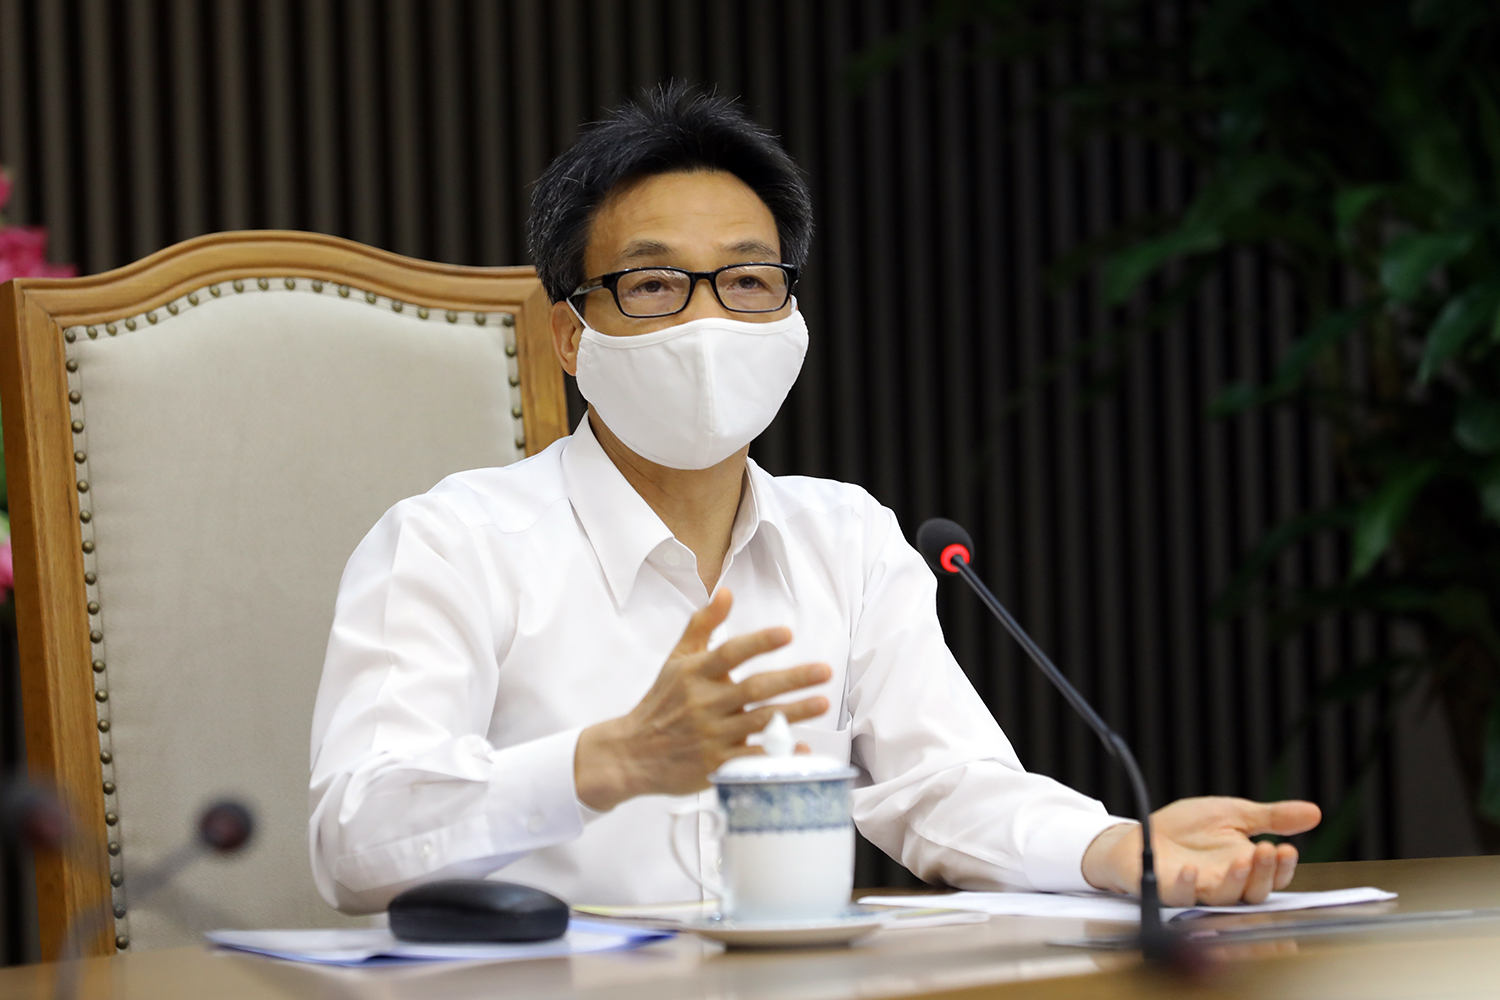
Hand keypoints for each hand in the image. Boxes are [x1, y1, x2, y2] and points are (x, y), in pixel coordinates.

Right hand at [574, 590, 830, 810]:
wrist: (633, 753)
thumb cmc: (662, 701)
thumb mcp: (676, 659)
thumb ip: (703, 625)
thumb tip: (726, 592)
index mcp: (695, 673)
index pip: (729, 653)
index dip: (758, 643)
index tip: (787, 634)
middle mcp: (703, 703)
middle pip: (753, 689)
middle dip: (792, 679)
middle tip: (824, 671)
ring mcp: (710, 735)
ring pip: (759, 722)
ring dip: (794, 713)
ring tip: (823, 702)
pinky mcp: (714, 764)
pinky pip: (751, 759)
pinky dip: (777, 754)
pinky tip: (801, 748)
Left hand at [1081, 797, 1321, 905]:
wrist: (1144, 830)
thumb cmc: (1189, 828)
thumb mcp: (1233, 814)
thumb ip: (1271, 817)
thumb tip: (1314, 813)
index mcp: (1244, 867)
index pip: (1273, 877)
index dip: (1282, 868)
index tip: (1287, 850)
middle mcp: (1225, 883)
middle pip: (1254, 892)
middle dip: (1263, 873)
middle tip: (1266, 851)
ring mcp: (1197, 890)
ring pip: (1223, 897)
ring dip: (1235, 880)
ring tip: (1241, 859)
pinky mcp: (1167, 890)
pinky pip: (1180, 896)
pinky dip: (1187, 886)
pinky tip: (1191, 870)